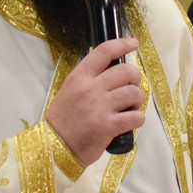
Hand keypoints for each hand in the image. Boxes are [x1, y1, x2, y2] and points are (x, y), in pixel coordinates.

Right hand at [45, 38, 144, 164]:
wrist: (54, 148)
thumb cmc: (62, 121)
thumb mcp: (68, 91)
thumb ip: (86, 79)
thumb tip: (105, 66)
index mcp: (79, 77)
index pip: (104, 52)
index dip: (122, 44)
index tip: (133, 44)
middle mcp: (91, 88)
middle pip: (126, 71)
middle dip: (135, 79)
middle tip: (131, 88)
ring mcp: (100, 107)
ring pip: (134, 93)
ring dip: (137, 101)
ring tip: (130, 108)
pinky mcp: (108, 126)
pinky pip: (136, 117)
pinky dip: (138, 119)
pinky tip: (131, 122)